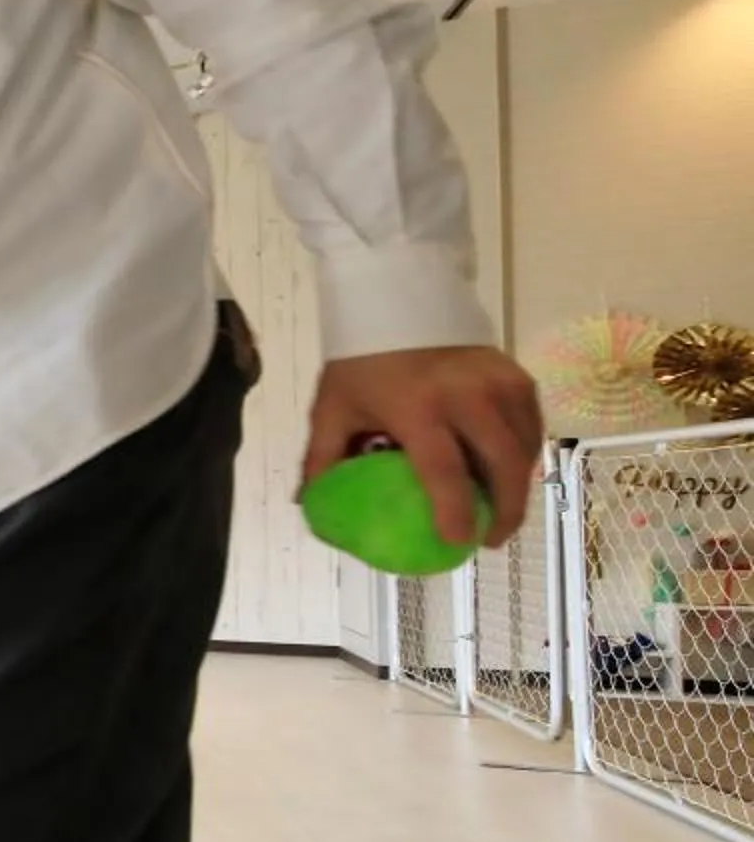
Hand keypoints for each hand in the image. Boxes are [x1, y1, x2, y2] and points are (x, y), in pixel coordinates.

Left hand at [305, 345, 544, 547]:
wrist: (397, 299)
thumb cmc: (360, 361)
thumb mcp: (332, 409)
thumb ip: (322, 460)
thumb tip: (312, 509)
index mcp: (417, 406)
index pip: (444, 470)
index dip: (454, 511)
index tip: (458, 543)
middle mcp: (467, 395)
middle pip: (501, 463)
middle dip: (505, 509)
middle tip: (491, 539)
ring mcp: (499, 383)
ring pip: (523, 447)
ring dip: (518, 485)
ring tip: (501, 512)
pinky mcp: (517, 375)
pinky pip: (530, 426)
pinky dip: (525, 454)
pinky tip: (509, 475)